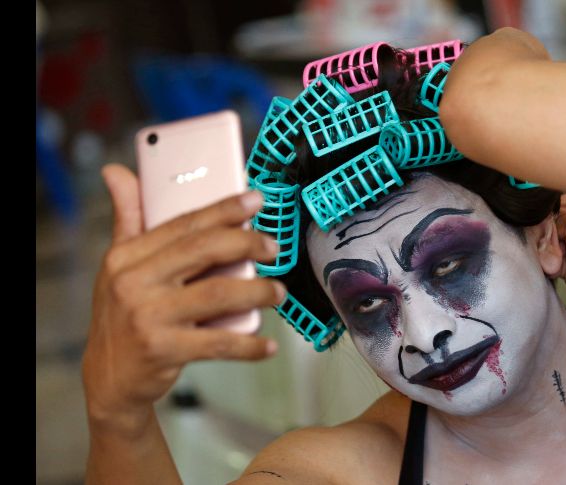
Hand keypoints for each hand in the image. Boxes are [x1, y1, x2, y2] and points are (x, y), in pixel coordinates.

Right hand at [82, 163, 284, 431]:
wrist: (108, 379)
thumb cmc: (121, 315)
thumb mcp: (116, 265)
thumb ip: (126, 218)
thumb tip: (115, 171)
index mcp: (126, 256)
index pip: (183, 223)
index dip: (224, 208)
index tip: (256, 199)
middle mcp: (134, 283)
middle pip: (204, 250)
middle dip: (247, 243)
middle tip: (273, 247)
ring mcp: (148, 317)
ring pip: (218, 294)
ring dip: (257, 291)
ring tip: (277, 292)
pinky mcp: (163, 350)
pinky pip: (218, 342)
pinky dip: (248, 345)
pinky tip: (267, 345)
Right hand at [555, 193, 565, 319]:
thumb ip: (562, 214)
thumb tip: (548, 220)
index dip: (561, 201)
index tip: (547, 207)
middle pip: (563, 216)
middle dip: (554, 224)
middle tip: (551, 230)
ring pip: (555, 235)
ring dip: (552, 242)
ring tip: (556, 249)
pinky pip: (553, 252)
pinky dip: (551, 255)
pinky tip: (556, 260)